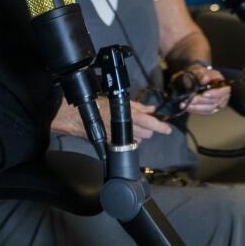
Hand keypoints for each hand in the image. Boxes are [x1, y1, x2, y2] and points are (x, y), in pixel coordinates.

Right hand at [50, 99, 172, 139]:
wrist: (76, 117)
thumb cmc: (96, 104)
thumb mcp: (118, 101)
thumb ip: (137, 106)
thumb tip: (152, 109)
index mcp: (130, 117)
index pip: (150, 123)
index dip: (161, 127)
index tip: (168, 130)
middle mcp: (127, 130)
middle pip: (147, 134)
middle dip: (148, 128)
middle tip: (145, 122)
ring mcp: (120, 139)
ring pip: (138, 140)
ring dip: (139, 134)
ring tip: (132, 125)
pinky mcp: (112, 144)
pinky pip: (126, 143)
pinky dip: (129, 138)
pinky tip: (124, 132)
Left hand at [181, 66, 230, 114]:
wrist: (195, 79)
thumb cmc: (199, 74)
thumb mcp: (199, 70)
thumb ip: (201, 74)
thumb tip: (205, 79)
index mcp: (223, 83)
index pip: (224, 90)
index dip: (215, 93)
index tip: (204, 94)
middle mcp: (223, 94)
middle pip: (215, 101)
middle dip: (201, 101)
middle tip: (189, 99)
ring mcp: (218, 103)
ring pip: (209, 108)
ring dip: (196, 107)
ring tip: (185, 104)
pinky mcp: (211, 108)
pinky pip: (205, 112)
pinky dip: (196, 110)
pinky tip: (188, 107)